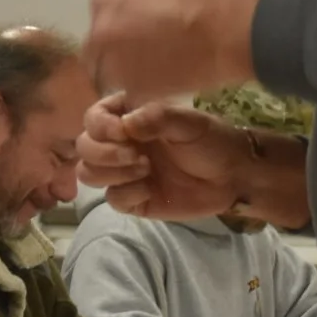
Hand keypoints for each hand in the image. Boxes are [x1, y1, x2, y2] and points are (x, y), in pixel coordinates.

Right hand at [78, 95, 244, 221]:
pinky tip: (150, 189)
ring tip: (145, 170)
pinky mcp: (133, 199)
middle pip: (84, 148)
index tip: (124, 132)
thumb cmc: (211, 141)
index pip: (93, 118)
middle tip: (138, 156)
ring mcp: (124, 173)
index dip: (100, 126)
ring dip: (112, 173)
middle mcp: (120, 144)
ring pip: (89, 174)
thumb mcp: (188, 121)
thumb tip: (124, 125)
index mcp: (129, 118)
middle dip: (105, 153)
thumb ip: (156, 117)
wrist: (233, 176)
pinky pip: (112, 199)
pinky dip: (127, 194)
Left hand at [84, 0, 262, 102]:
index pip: (100, 23)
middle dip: (117, 60)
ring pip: (111, 78)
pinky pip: (131, 97)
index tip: (137, 42)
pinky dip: (146, 96)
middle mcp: (100, 28)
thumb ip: (138, 11)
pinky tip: (170, 88)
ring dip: (130, 80)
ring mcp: (111, 61)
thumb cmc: (206, 3)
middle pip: (98, 53)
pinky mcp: (129, 89)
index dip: (118, 37)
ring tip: (161, 76)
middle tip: (147, 63)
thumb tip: (140, 27)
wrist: (227, 29)